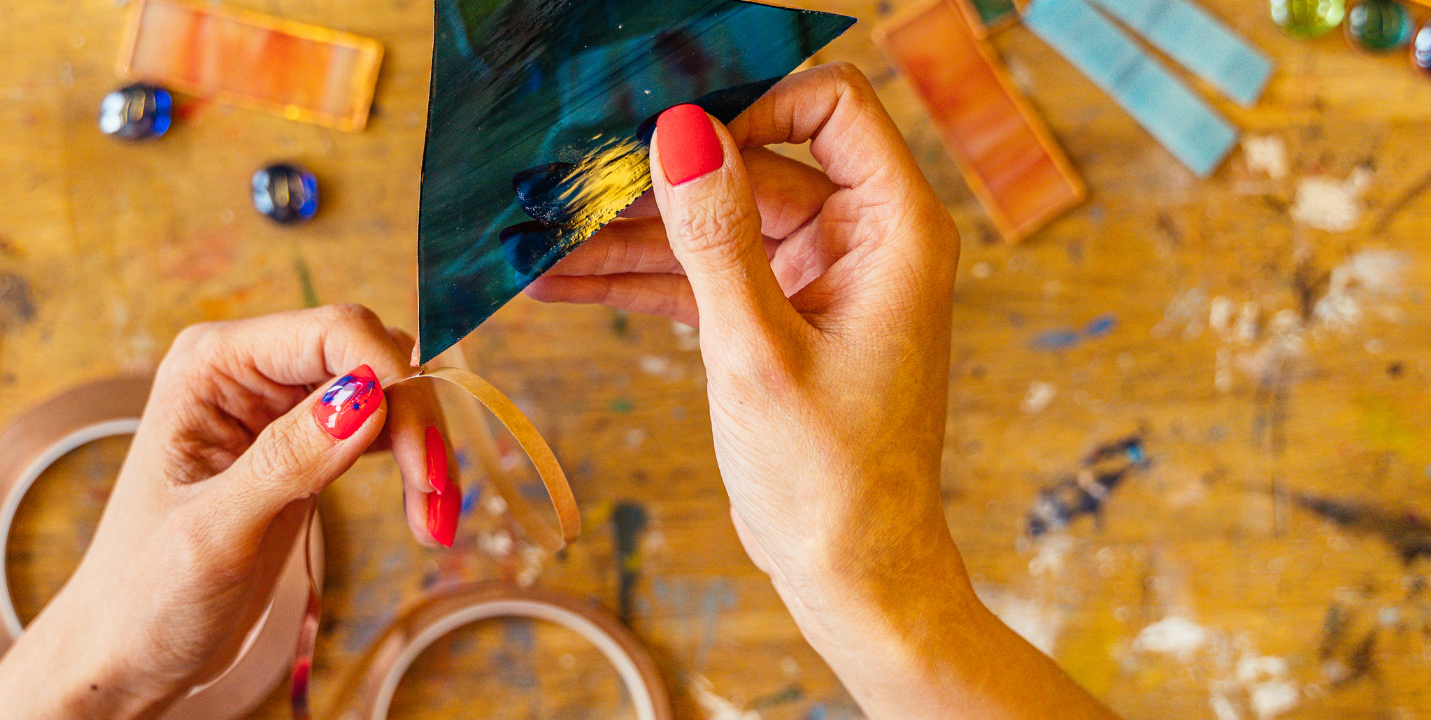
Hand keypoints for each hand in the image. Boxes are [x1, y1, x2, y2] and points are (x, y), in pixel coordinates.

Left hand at [0, 305, 462, 719]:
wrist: (130, 653)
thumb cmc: (146, 595)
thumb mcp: (212, 533)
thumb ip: (285, 461)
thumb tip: (366, 396)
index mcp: (210, 365)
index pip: (332, 331)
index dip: (391, 379)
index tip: (423, 460)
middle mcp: (248, 371)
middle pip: (371, 356)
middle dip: (415, 420)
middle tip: (436, 501)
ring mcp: (279, 408)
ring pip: (388, 394)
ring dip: (424, 449)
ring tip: (434, 524)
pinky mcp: (307, 448)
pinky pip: (382, 432)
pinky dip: (414, 469)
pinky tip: (426, 517)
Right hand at [528, 63, 1116, 718]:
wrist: (850, 572)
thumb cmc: (832, 477)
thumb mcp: (758, 350)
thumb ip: (717, 236)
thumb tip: (681, 132)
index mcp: (894, 230)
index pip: (831, 106)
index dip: (749, 105)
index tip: (665, 135)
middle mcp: (862, 239)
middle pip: (750, 164)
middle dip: (656, 178)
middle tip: (563, 183)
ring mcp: (816, 278)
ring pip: (712, 224)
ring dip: (627, 235)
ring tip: (536, 238)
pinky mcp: (776, 318)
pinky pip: (702, 276)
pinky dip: (639, 281)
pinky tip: (559, 281)